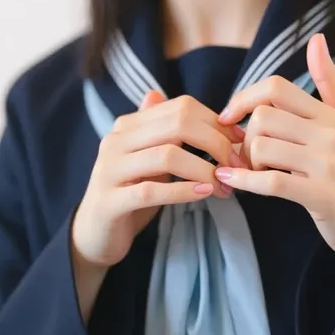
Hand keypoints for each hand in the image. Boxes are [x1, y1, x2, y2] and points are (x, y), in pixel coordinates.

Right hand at [72, 92, 242, 270]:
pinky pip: (151, 191)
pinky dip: (183, 191)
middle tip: (236, 165)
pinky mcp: (109, 201)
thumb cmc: (132, 192)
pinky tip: (205, 193)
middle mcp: (116, 141)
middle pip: (177, 124)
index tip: (238, 141)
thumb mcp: (150, 158)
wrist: (95, 234)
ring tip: (224, 185)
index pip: (180, 107)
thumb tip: (179, 101)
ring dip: (204, 169)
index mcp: (128, 125)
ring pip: (167, 156)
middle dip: (215, 142)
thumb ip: (165, 131)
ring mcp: (110, 170)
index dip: (215, 121)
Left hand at [216, 34, 334, 269]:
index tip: (230, 116)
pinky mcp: (320, 194)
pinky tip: (231, 179)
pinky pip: (271, 182)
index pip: (276, 87)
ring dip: (246, 161)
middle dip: (245, 135)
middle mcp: (331, 134)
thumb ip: (329, 80)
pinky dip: (244, 181)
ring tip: (253, 169)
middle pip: (263, 117)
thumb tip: (317, 39)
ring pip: (263, 147)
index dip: (244, 98)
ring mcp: (327, 164)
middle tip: (247, 152)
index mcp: (330, 113)